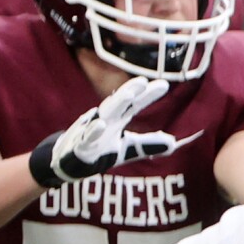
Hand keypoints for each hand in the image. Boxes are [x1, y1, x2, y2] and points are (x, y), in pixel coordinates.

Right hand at [28, 77, 198, 186]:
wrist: (69, 163)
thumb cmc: (99, 150)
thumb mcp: (127, 148)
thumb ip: (148, 144)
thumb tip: (174, 143)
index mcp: (117, 119)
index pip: (134, 104)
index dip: (148, 95)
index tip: (164, 84)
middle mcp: (105, 120)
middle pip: (120, 103)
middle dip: (131, 91)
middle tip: (144, 81)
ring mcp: (92, 130)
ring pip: (104, 114)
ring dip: (116, 103)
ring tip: (131, 93)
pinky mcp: (82, 145)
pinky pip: (87, 136)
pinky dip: (94, 130)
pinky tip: (101, 124)